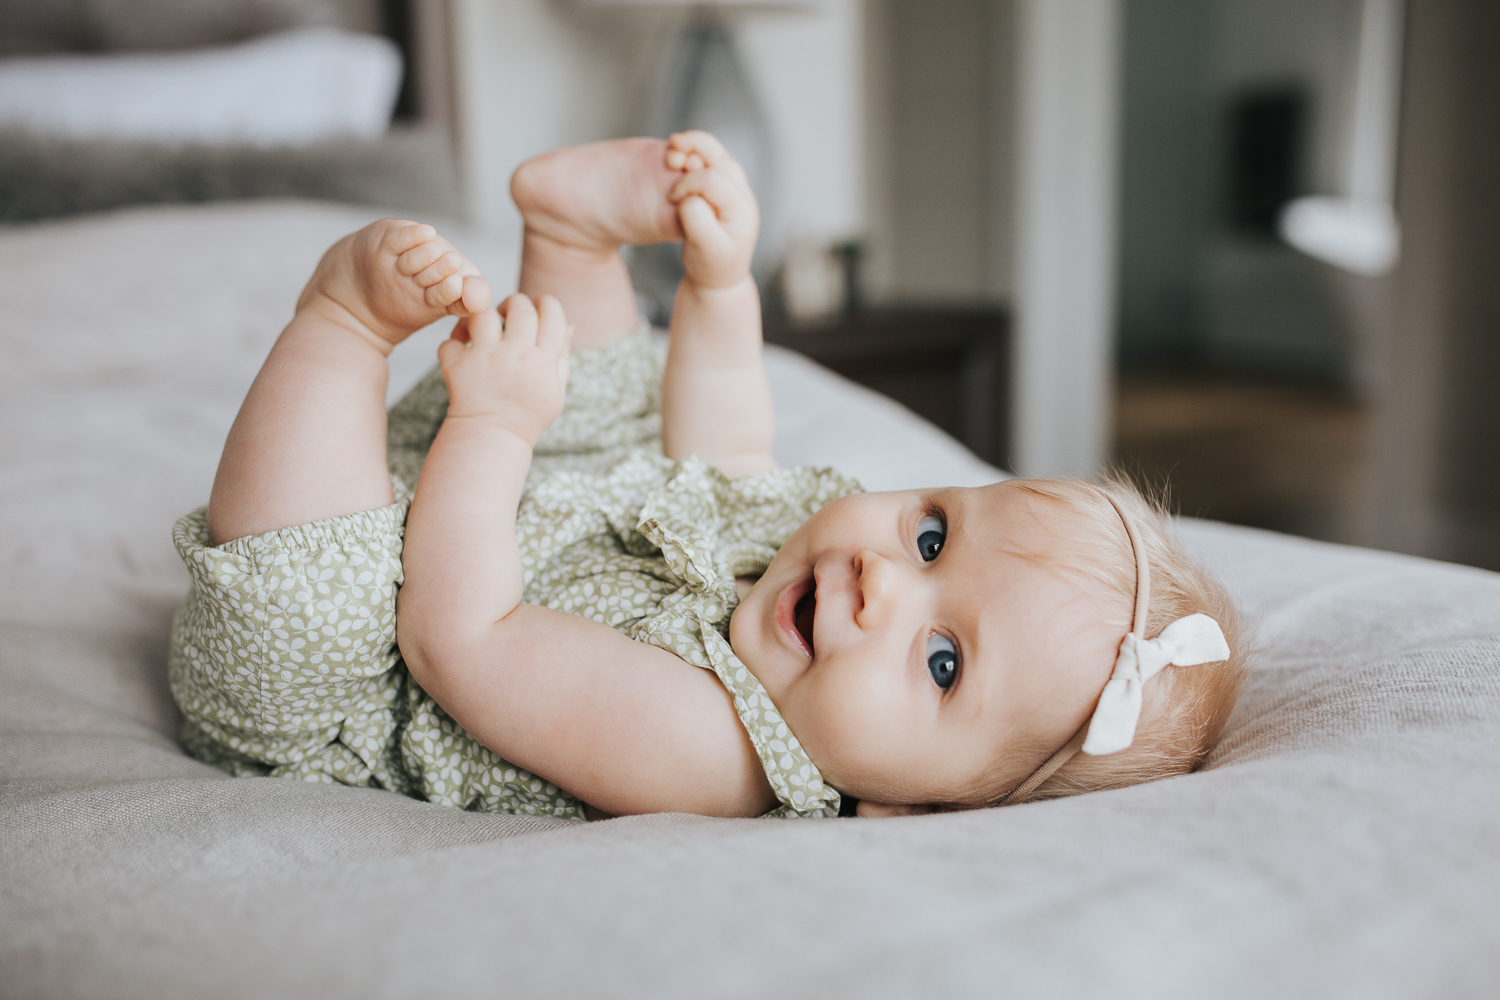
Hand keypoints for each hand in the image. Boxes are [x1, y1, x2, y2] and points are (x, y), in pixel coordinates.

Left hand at [438, 294, 571, 446]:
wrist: (492, 439)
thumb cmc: (526, 416)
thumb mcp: (555, 391)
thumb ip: (562, 357)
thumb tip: (568, 324)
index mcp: (543, 361)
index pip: (553, 315)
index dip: (548, 304)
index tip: (541, 306)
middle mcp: (515, 355)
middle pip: (519, 307)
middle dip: (517, 302)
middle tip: (510, 312)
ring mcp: (484, 358)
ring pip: (483, 314)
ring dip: (484, 314)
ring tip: (484, 324)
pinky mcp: (457, 366)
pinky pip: (450, 340)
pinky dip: (453, 341)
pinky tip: (460, 348)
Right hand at [665, 130, 759, 289]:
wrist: (718, 275)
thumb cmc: (713, 265)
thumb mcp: (708, 250)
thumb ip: (700, 223)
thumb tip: (689, 199)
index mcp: (741, 208)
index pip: (713, 180)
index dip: (689, 183)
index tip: (674, 199)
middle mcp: (740, 193)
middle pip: (720, 158)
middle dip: (695, 150)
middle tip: (673, 154)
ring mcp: (731, 188)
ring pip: (716, 154)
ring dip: (696, 146)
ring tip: (676, 143)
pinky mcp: (720, 185)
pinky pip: (709, 160)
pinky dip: (693, 152)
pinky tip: (678, 155)